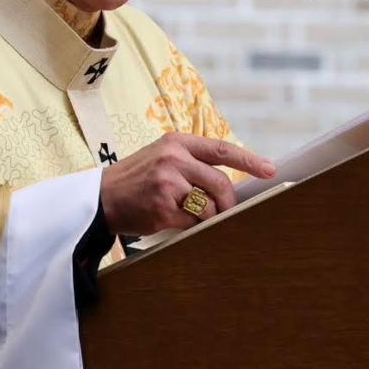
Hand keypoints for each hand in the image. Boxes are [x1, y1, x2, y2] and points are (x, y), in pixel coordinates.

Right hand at [100, 133, 275, 236]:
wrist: (100, 198)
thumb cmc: (136, 180)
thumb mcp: (162, 157)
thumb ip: (193, 164)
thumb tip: (230, 185)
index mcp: (176, 142)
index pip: (221, 149)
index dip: (249, 161)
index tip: (269, 169)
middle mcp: (173, 159)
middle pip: (220, 183)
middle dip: (227, 202)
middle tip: (225, 211)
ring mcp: (168, 183)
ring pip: (208, 206)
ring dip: (206, 217)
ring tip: (186, 215)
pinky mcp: (162, 207)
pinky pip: (192, 222)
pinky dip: (189, 226)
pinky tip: (171, 221)